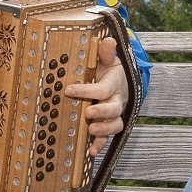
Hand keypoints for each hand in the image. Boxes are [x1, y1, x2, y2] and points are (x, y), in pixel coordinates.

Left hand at [66, 36, 129, 156]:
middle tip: (88, 113)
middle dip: (102, 112)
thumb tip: (107, 40)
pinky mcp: (109, 124)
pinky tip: (91, 152)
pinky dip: (101, 144)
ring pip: (115, 125)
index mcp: (115, 84)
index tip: (69, 90)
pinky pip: (108, 137)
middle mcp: (117, 100)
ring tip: (90, 131)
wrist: (122, 82)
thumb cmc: (110, 71)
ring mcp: (114, 115)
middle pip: (114, 109)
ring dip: (103, 130)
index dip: (87, 90)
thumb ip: (106, 52)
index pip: (103, 88)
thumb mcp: (108, 59)